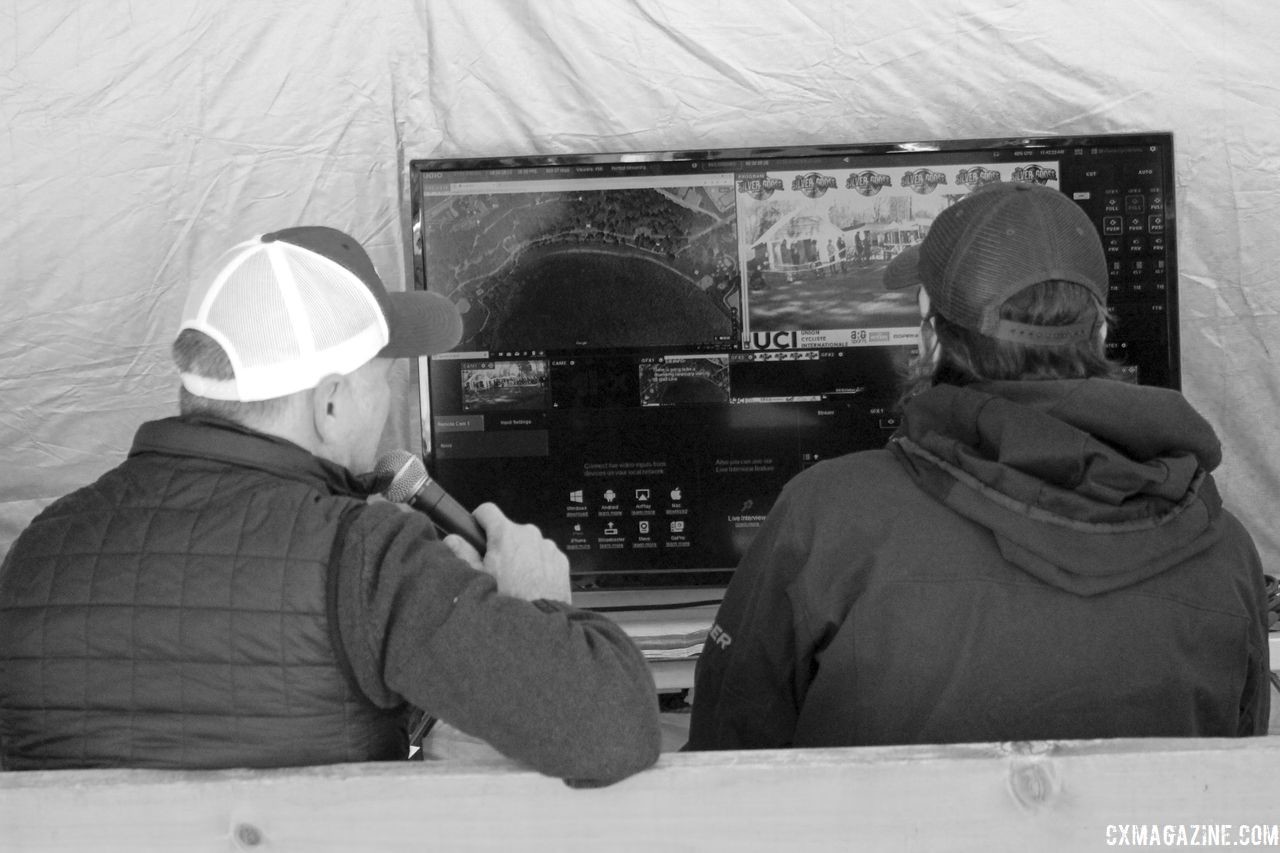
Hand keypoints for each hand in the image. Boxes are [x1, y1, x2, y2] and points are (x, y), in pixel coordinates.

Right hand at [443, 502, 570, 603]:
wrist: (540, 625)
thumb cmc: (509, 602)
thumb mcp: (477, 578)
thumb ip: (462, 553)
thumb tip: (453, 540)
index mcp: (506, 535)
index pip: (487, 510)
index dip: (478, 520)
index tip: (477, 529)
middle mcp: (529, 535)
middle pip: (509, 531)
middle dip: (501, 546)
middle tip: (496, 570)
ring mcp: (547, 547)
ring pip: (528, 544)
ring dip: (521, 556)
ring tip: (516, 582)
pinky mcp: (561, 560)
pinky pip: (545, 557)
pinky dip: (538, 566)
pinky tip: (532, 585)